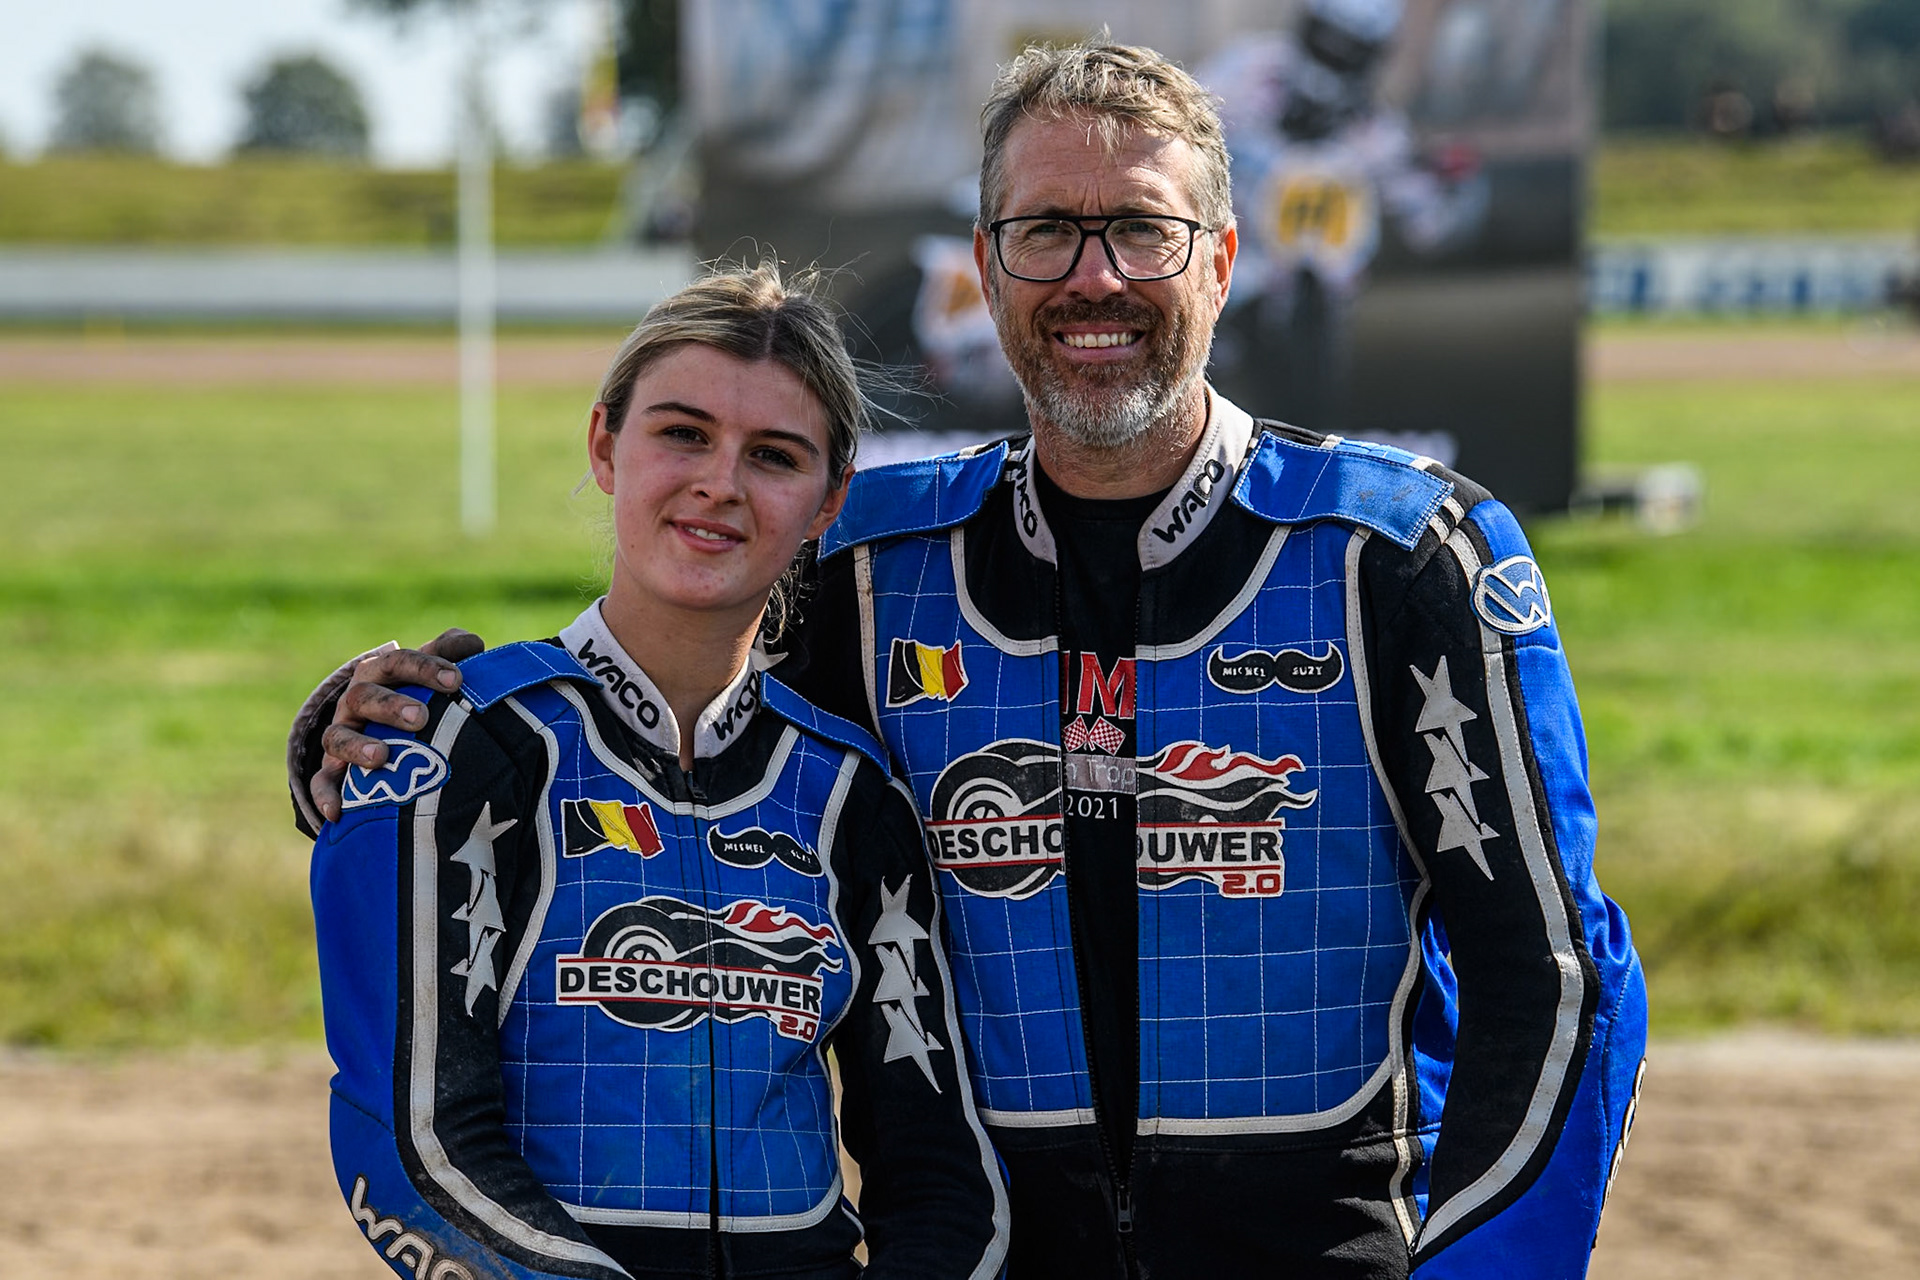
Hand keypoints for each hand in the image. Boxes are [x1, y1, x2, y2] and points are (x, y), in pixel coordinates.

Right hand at [310, 629, 484, 822]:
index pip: (397, 662)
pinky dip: (326, 795)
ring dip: (357, 746)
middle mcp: (355, 702)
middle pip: (364, 696)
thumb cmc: (416, 694)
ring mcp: (341, 735)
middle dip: (391, 706)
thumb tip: (473, 643)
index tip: (455, 680)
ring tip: (381, 757)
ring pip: (338, 737)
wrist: (378, 725)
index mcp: (381, 673)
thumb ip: (451, 653)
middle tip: (420, 717)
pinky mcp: (332, 770)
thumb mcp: (430, 672)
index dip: (424, 668)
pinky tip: (338, 812)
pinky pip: (321, 783)